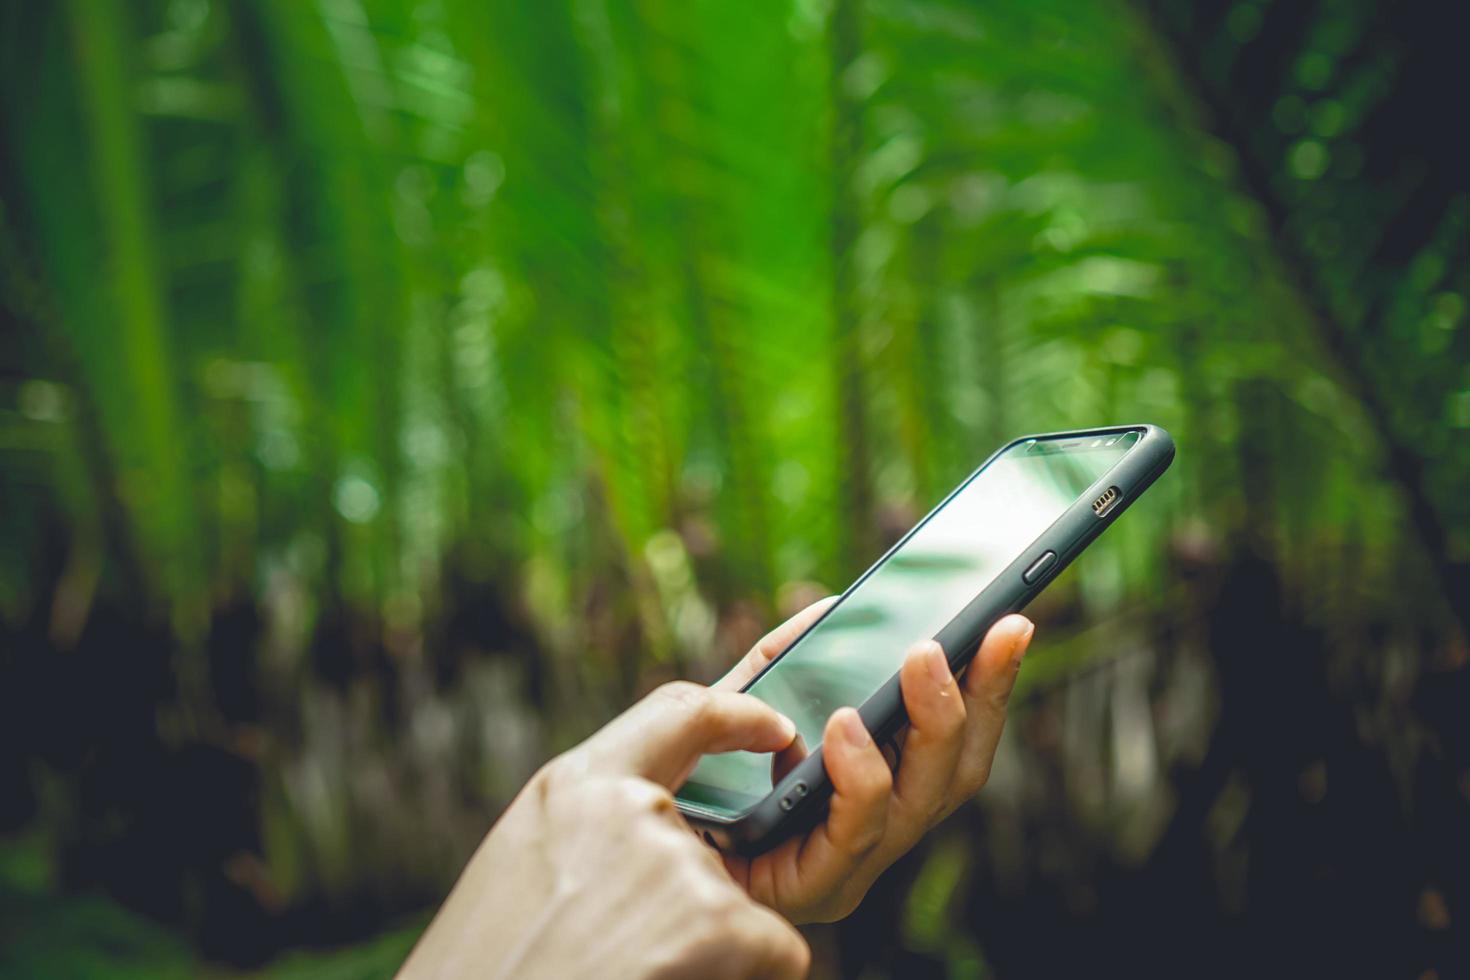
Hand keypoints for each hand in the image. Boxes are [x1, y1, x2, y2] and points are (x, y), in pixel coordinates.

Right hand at [399, 683, 810, 979]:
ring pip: (734, 906)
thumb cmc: (488, 971)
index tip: (772, 726)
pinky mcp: (720, 921)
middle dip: (687, 907)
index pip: (678, 713)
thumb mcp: (523, 870)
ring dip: (702, 950)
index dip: (738, 714)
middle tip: (620, 957)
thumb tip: (659, 828)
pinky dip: (743, 976)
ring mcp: (676, 861)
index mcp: (573, 787)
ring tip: (628, 976)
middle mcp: (629, 808)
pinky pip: (776, 948)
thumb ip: (591, 832)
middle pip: (706, 848)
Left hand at [712, 599, 1033, 923]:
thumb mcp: (745, 698)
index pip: (954, 740)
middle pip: (956, 772)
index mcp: (878, 788)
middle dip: (981, 697)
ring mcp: (852, 867)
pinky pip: (853, 836)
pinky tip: (846, 728)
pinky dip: (859, 778)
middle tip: (989, 629)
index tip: (1011, 622)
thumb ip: (789, 654)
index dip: (990, 684)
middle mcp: (877, 831)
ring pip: (920, 802)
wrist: (632, 832)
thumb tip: (837, 607)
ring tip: (921, 661)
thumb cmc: (697, 769)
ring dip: (930, 724)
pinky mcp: (811, 891)